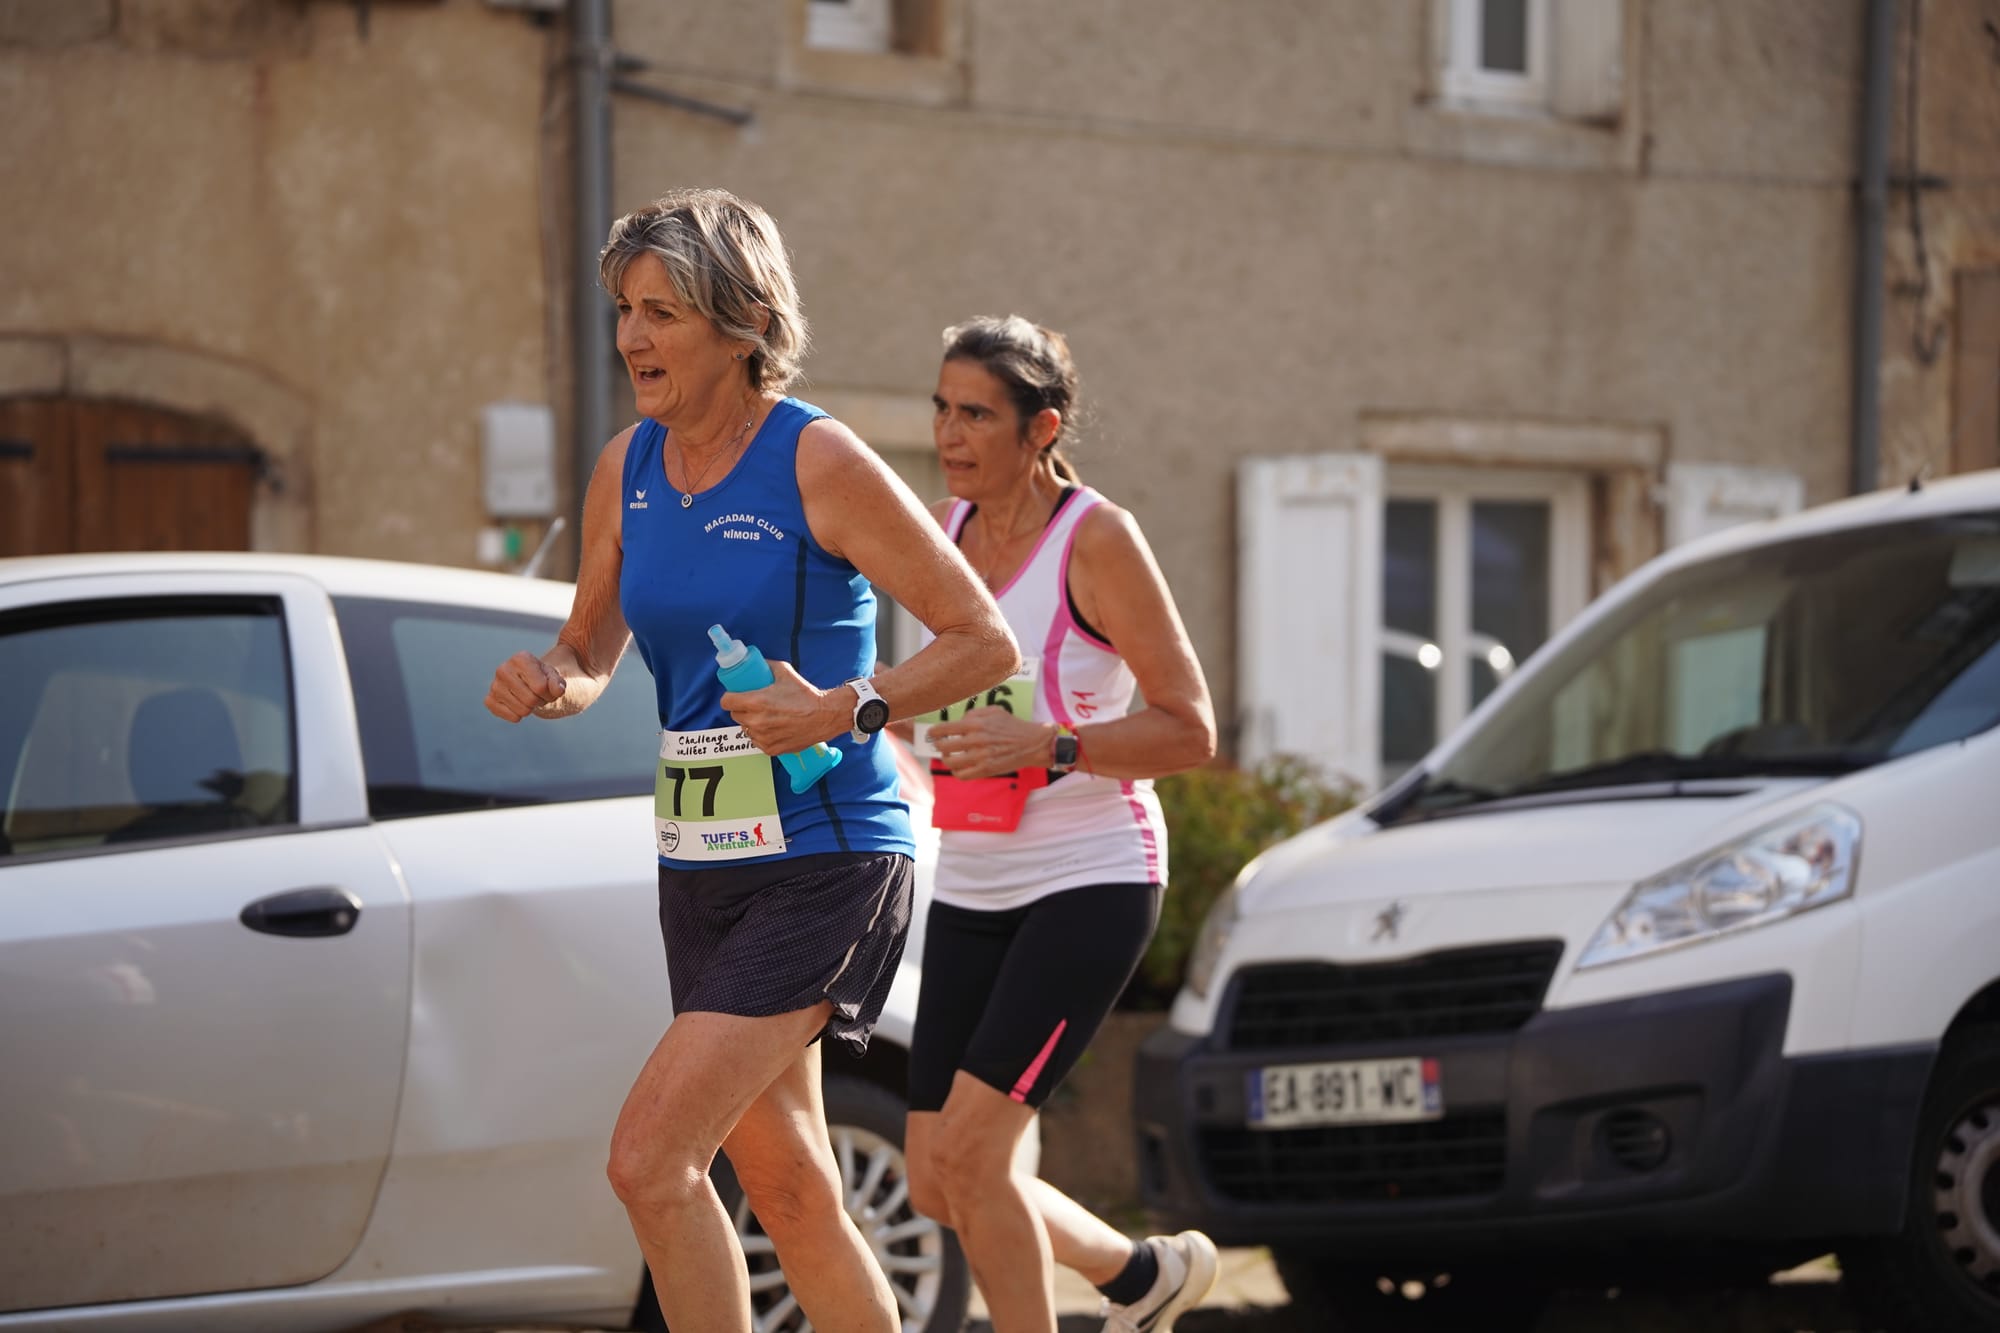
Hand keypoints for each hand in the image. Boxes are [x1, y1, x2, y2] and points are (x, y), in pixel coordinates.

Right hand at [486, 651, 565, 721]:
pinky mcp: (489, 700)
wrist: (526, 681)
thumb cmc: (541, 677)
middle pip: (531, 700)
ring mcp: (494, 685)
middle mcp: (503, 669)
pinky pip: (511, 717)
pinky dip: (520, 715)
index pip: (541, 687)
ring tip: (529, 698)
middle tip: (538, 695)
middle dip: (540, 701)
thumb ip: (558, 683)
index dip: (550, 693)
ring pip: (523, 711)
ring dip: (531, 709)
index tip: (548, 688)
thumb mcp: (553, 676)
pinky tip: (518, 704)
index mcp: (520, 659)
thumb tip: (557, 691)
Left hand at [720, 658, 840, 755]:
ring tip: (766, 717)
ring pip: (746, 730)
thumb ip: (766, 667)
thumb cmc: (806, 696)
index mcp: (756, 702)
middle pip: (735, 716)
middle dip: (742, 709)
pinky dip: (762, 736)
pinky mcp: (771, 749)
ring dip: (751, 724)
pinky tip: (773, 728)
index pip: (726, 702)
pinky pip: (757, 741)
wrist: (824, 716)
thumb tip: (755, 664)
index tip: (735, 696)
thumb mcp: (785, 672)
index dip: (730, 698)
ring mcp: (763, 737)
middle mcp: (757, 721)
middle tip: (754, 705)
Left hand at [927, 709, 1055, 779]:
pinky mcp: (986, 770)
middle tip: (940, 746)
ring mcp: (980, 757)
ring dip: (947, 760)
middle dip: (939, 746)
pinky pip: (962, 775)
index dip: (933, 733)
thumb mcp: (994, 711)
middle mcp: (976, 740)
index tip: (931, 735)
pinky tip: (959, 767)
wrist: (1032, 743)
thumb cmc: (1013, 726)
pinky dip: (957, 772)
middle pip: (943, 746)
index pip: (944, 729)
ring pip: (950, 762)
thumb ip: (974, 713)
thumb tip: (959, 721)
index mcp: (976, 724)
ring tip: (950, 757)